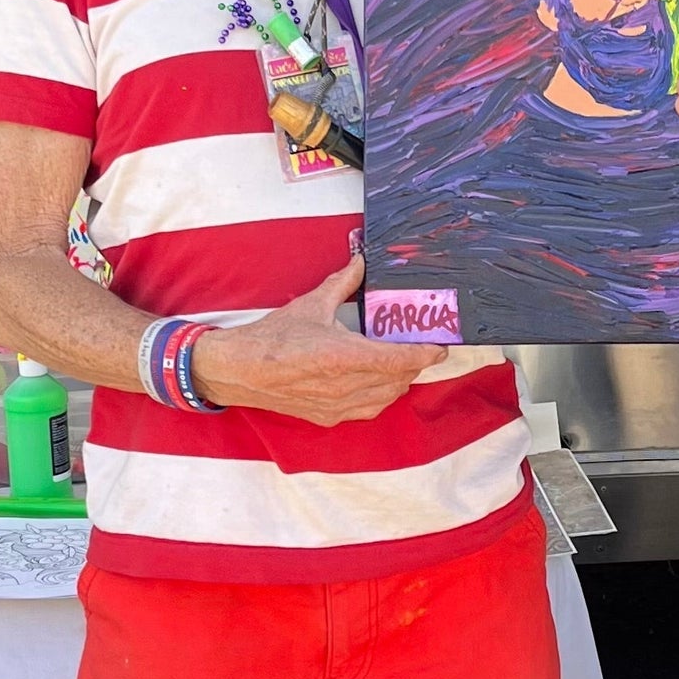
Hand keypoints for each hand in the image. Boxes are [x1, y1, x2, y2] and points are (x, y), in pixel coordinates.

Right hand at [189, 256, 446, 426]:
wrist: (237, 371)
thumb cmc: (272, 337)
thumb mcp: (312, 304)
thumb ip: (343, 282)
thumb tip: (361, 261)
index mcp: (342, 356)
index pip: (399, 361)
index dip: (425, 355)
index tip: (441, 346)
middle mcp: (343, 386)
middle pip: (398, 380)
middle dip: (414, 364)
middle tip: (421, 345)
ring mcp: (336, 406)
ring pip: (386, 397)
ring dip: (399, 380)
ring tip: (402, 361)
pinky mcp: (327, 417)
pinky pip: (368, 409)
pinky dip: (381, 395)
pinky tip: (379, 381)